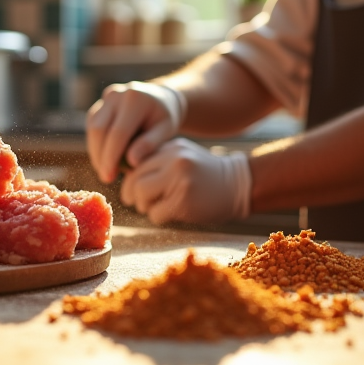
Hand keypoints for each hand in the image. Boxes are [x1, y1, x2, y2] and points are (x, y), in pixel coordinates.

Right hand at [86, 81, 186, 183]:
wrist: (160, 98)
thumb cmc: (165, 117)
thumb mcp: (165, 130)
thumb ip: (150, 144)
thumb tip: (131, 161)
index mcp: (135, 99)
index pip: (118, 132)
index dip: (111, 157)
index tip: (109, 177)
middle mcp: (116, 95)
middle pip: (99, 129)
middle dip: (100, 156)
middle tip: (106, 178)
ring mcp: (106, 98)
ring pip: (92, 128)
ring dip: (96, 152)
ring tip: (107, 171)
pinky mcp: (100, 105)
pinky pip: (92, 127)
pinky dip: (97, 145)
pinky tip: (105, 159)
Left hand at [120, 139, 251, 224]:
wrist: (239, 185)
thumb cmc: (205, 174)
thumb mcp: (183, 155)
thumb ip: (157, 160)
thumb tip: (124, 173)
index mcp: (170, 147)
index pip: (135, 163)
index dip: (130, 179)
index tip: (133, 189)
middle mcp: (174, 160)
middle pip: (134, 181)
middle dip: (133, 195)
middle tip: (138, 201)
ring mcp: (180, 181)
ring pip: (141, 197)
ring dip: (144, 207)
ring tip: (156, 206)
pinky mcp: (185, 201)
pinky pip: (155, 214)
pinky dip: (158, 217)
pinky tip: (170, 213)